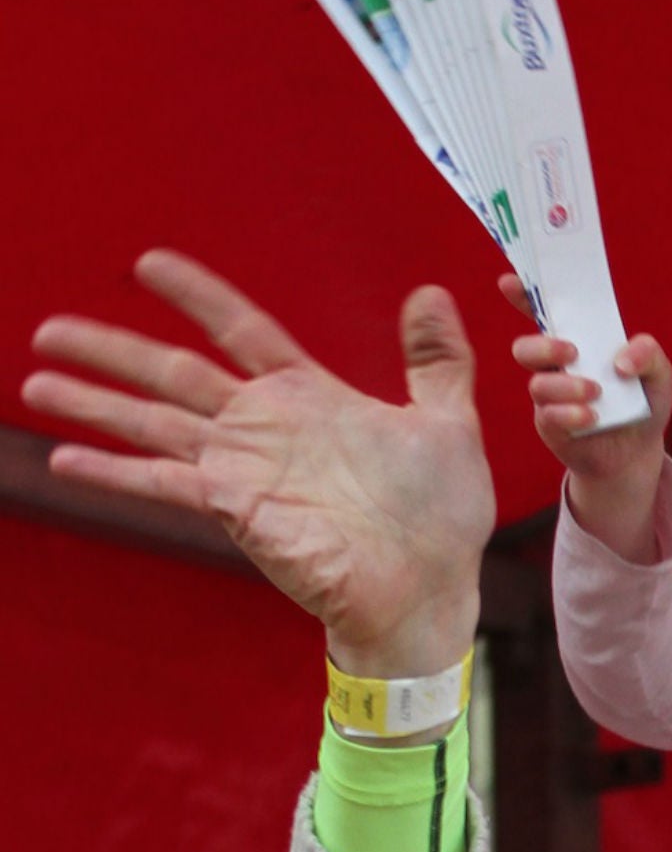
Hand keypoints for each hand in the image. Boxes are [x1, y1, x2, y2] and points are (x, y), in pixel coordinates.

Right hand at [24, 250, 494, 678]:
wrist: (431, 587)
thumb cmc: (440, 517)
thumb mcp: (449, 422)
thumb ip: (436, 361)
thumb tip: (429, 292)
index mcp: (313, 398)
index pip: (244, 331)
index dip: (199, 298)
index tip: (150, 264)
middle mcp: (268, 428)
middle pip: (176, 373)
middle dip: (114, 350)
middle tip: (49, 328)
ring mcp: (247, 469)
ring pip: (156, 422)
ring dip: (96, 403)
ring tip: (35, 379)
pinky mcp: (239, 509)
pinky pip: (167, 483)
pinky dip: (117, 471)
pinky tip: (64, 459)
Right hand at [498, 274, 671, 562]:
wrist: (638, 451)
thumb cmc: (642, 403)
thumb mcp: (659, 374)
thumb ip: (649, 354)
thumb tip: (622, 360)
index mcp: (578, 343)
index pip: (544, 315)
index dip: (523, 297)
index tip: (509, 282)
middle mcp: (556, 367)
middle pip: (525, 348)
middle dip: (543, 346)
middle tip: (573, 352)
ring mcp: (550, 398)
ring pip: (537, 384)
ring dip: (567, 385)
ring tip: (597, 392)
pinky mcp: (550, 426)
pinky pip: (548, 416)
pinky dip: (571, 414)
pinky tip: (593, 418)